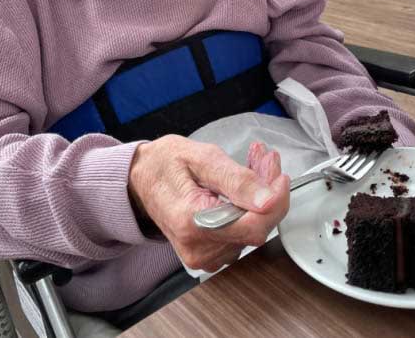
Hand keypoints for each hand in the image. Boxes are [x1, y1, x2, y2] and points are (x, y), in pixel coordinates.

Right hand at [129, 136, 289, 272]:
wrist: (136, 181)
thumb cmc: (162, 165)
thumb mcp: (199, 158)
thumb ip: (236, 179)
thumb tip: (268, 200)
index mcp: (192, 221)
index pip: (253, 226)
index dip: (275, 202)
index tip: (278, 176)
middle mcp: (197, 246)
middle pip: (256, 228)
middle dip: (267, 193)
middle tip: (263, 160)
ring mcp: (202, 255)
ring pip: (253, 232)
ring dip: (259, 201)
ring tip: (249, 169)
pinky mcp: (207, 257)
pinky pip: (241, 238)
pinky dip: (248, 213)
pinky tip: (241, 191)